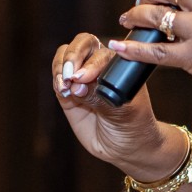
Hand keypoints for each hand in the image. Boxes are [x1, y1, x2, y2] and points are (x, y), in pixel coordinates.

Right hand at [52, 32, 170, 175]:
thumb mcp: (124, 111)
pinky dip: (57, 81)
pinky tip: (62, 90)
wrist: (126, 147)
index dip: (91, 62)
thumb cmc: (134, 123)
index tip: (84, 78)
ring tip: (64, 86)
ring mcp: (83, 79)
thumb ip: (100, 98)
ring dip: (60, 68)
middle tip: (70, 76)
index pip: (102, 52)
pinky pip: (58, 79)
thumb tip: (76, 86)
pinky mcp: (69, 93)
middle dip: (72, 56)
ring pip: (65, 58)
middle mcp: (101, 65)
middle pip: (82, 44)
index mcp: (120, 63)